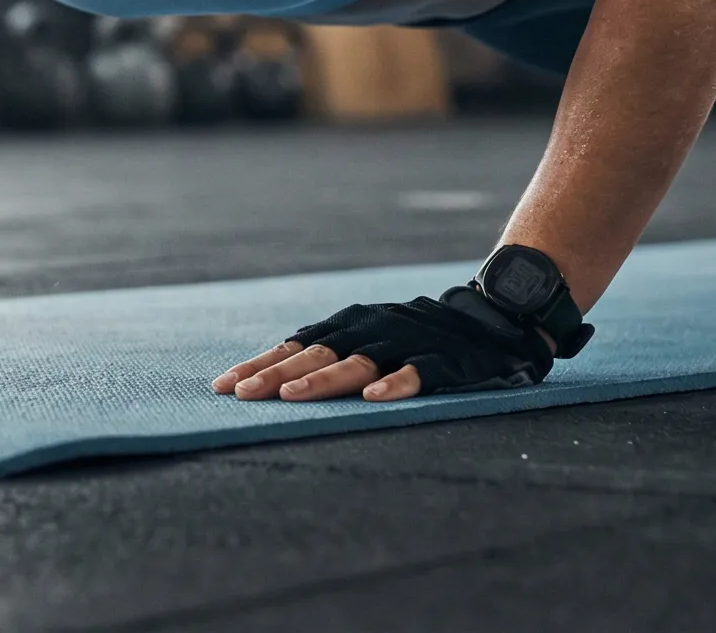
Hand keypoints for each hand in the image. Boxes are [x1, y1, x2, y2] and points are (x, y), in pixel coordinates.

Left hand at [210, 287, 559, 401]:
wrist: (493, 316)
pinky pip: (418, 372)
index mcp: (349, 325)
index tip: (222, 386)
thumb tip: (273, 380)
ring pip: (358, 363)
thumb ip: (330, 354)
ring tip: (291, 397)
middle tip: (242, 394)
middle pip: (315, 354)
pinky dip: (396, 384)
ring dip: (323, 380)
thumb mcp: (369, 335)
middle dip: (275, 375)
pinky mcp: (443, 360)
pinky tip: (375, 398)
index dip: (258, 365)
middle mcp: (371, 330)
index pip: (294, 346)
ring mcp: (406, 343)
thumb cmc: (417, 333)